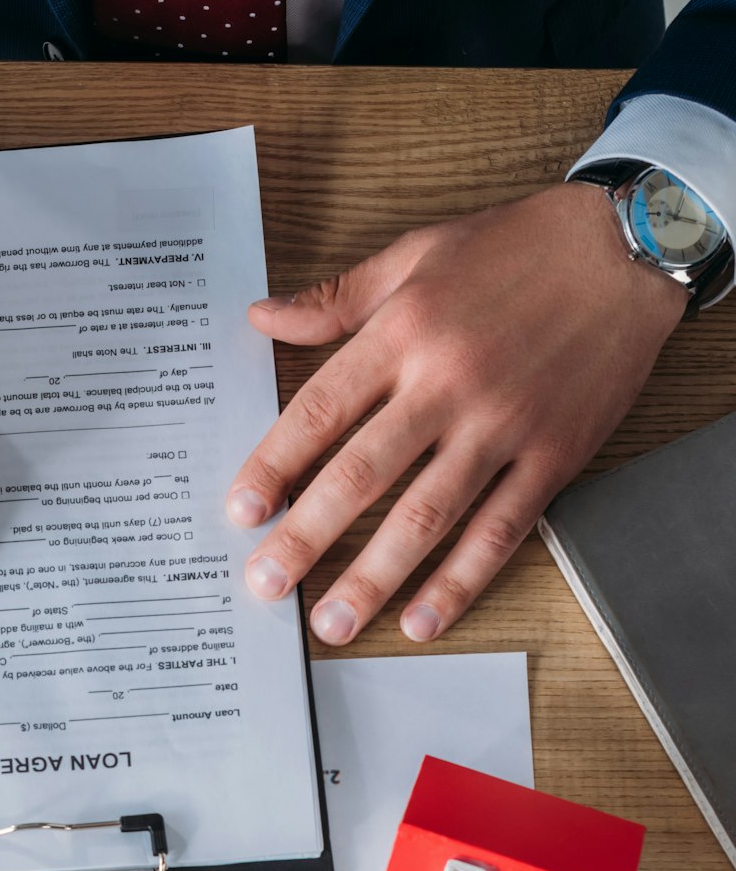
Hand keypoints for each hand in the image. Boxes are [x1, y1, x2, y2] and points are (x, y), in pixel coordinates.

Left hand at [226, 182, 686, 642]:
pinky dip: (460, 580)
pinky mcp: (553, 455)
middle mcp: (448, 383)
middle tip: (266, 585)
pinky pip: (499, 530)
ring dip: (373, 578)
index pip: (321, 411)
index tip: (242, 510)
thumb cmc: (518, 248)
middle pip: (362, 475)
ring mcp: (503, 425)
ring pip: (426, 516)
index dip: (275, 465)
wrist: (627, 246)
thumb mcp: (417, 254)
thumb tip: (262, 318)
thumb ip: (337, 299)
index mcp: (404, 332)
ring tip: (332, 624)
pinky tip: (422, 619)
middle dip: (306, 538)